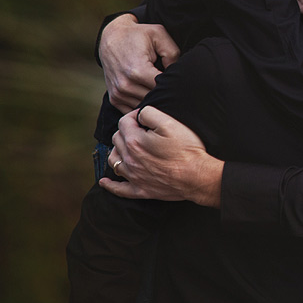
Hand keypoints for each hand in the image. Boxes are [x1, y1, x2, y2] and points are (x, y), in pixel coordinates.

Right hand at [99, 14, 180, 110]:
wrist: (111, 38)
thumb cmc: (138, 35)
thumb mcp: (159, 35)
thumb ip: (172, 53)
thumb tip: (176, 73)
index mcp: (137, 70)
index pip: (163, 88)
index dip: (173, 85)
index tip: (178, 80)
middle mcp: (125, 85)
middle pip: (154, 99)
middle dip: (165, 94)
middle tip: (173, 86)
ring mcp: (118, 93)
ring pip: (145, 107)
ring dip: (154, 101)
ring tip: (162, 90)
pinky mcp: (115, 98)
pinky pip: (133, 111)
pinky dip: (143, 106)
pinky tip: (151, 96)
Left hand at [101, 106, 222, 207]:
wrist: (197, 176)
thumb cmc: (186, 149)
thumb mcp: (170, 123)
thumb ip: (150, 113)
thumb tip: (140, 114)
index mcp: (134, 141)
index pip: (124, 122)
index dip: (133, 115)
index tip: (144, 116)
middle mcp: (129, 159)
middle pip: (117, 139)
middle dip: (126, 131)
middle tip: (141, 129)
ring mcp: (134, 176)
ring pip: (114, 161)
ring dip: (116, 152)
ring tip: (125, 148)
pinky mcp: (141, 190)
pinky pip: (119, 189)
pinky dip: (110, 185)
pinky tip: (105, 182)